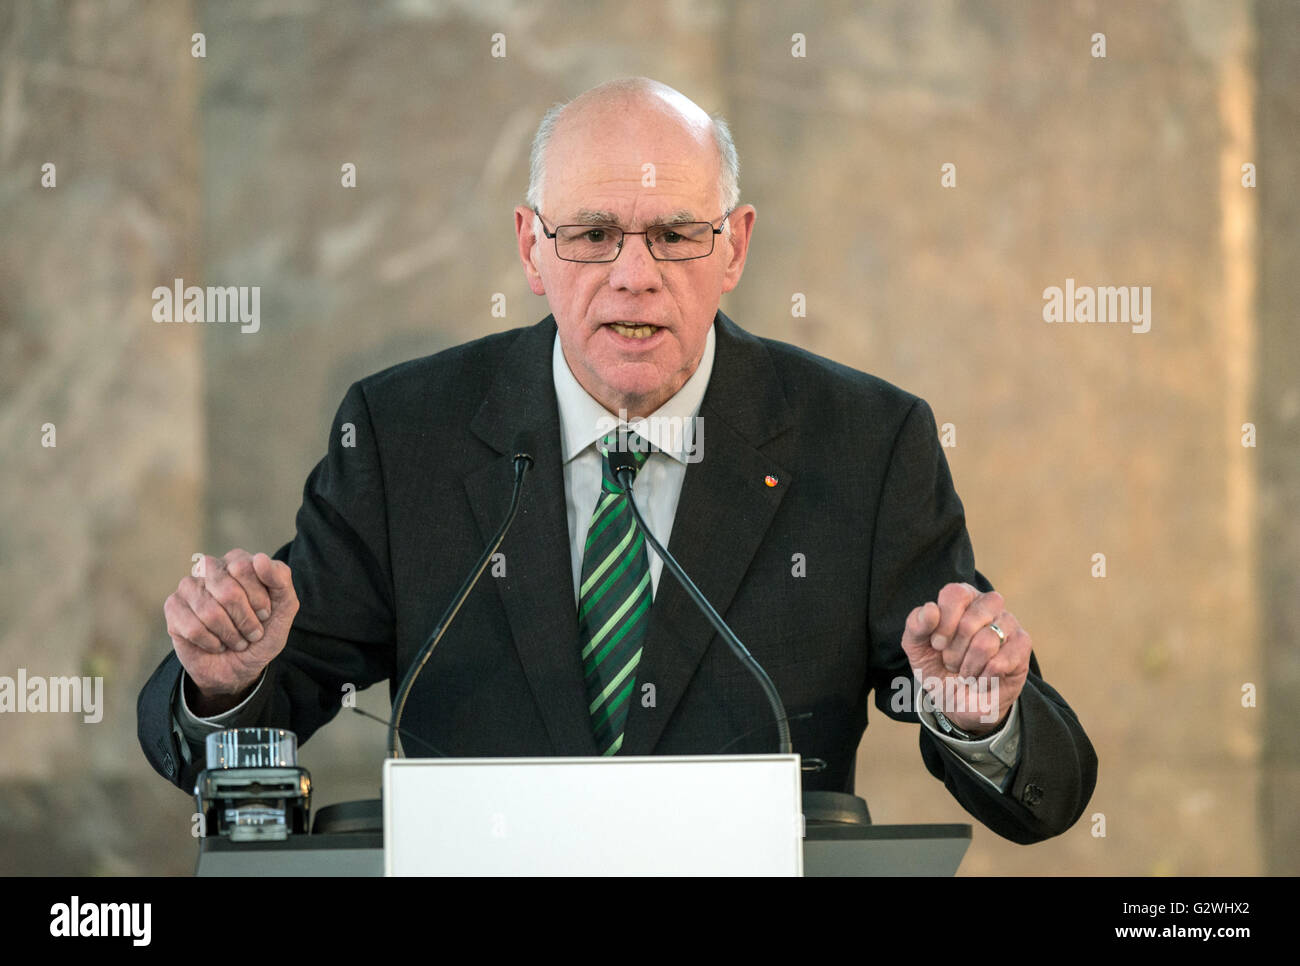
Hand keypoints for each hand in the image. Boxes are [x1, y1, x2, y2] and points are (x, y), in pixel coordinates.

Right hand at [163, 549, 297, 714]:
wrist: (239, 668)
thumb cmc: (262, 634)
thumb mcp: (284, 609)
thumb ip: (282, 580)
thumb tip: (260, 559)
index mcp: (238, 560)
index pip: (245, 568)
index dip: (259, 599)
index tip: (265, 614)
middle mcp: (211, 567)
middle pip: (228, 592)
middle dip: (245, 621)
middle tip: (252, 632)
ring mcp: (189, 586)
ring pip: (210, 612)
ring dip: (230, 635)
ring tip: (236, 640)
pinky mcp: (173, 607)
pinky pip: (193, 628)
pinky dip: (212, 643)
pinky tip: (216, 644)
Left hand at [900, 582, 1029, 735]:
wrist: (958, 700)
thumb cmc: (938, 666)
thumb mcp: (917, 647)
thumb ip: (916, 625)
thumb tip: (931, 609)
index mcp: (962, 597)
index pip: (955, 594)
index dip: (943, 623)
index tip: (936, 645)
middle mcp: (989, 603)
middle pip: (970, 620)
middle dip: (954, 651)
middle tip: (952, 662)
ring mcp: (1009, 622)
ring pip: (986, 642)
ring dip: (968, 667)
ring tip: (967, 672)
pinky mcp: (1022, 645)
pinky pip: (1000, 661)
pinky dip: (984, 677)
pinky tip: (982, 679)